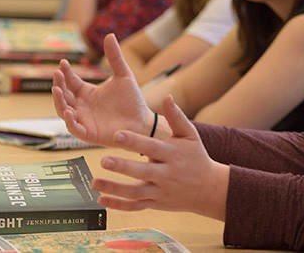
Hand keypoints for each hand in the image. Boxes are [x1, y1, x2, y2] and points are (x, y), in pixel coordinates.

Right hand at [52, 33, 154, 145]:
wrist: (143, 121)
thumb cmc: (132, 100)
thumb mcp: (123, 75)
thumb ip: (115, 57)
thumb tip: (110, 34)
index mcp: (87, 92)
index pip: (71, 81)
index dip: (65, 72)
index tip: (63, 62)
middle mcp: (82, 106)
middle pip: (63, 95)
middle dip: (58, 84)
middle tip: (57, 74)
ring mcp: (83, 120)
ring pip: (64, 110)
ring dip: (58, 100)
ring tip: (56, 89)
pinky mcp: (88, 133)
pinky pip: (74, 128)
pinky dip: (69, 120)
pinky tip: (69, 110)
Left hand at [90, 95, 229, 220]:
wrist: (208, 188)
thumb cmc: (196, 157)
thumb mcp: (191, 135)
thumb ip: (177, 117)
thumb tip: (167, 97)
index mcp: (172, 154)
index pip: (151, 147)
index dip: (134, 141)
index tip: (117, 135)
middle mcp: (166, 174)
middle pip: (142, 172)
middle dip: (123, 167)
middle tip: (104, 160)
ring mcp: (160, 191)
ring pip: (135, 192)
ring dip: (114, 188)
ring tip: (95, 182)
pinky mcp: (156, 203)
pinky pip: (135, 206)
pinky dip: (118, 205)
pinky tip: (102, 199)